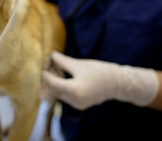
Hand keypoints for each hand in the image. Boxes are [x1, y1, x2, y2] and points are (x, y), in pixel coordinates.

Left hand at [42, 52, 158, 109]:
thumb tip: (50, 55)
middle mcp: (74, 100)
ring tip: (58, 69)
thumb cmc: (100, 71)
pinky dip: (60, 86)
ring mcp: (76, 104)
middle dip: (49, 76)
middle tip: (50, 64)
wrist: (117, 83)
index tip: (44, 63)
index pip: (51, 82)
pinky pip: (64, 95)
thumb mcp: (79, 64)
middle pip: (52, 89)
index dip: (45, 72)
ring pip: (57, 92)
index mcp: (74, 90)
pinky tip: (63, 76)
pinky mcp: (78, 105)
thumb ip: (62, 61)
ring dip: (54, 81)